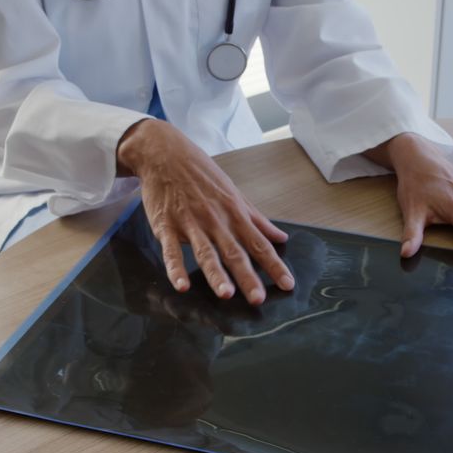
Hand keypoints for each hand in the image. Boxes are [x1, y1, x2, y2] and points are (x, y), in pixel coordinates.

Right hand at [117, 119, 294, 304]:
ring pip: (206, 252)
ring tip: (226, 294)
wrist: (165, 153)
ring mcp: (190, 223)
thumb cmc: (202, 173)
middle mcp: (216, 220)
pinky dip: (175, 268)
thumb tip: (281, 237)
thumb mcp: (234, 192)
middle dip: (247, 276)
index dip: (274, 265)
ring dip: (216, 274)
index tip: (287, 285)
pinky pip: (170, 249)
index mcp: (234, 213)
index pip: (259, 244)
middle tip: (259, 299)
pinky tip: (181, 285)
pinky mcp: (166, 224)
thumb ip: (257, 218)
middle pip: (235, 252)